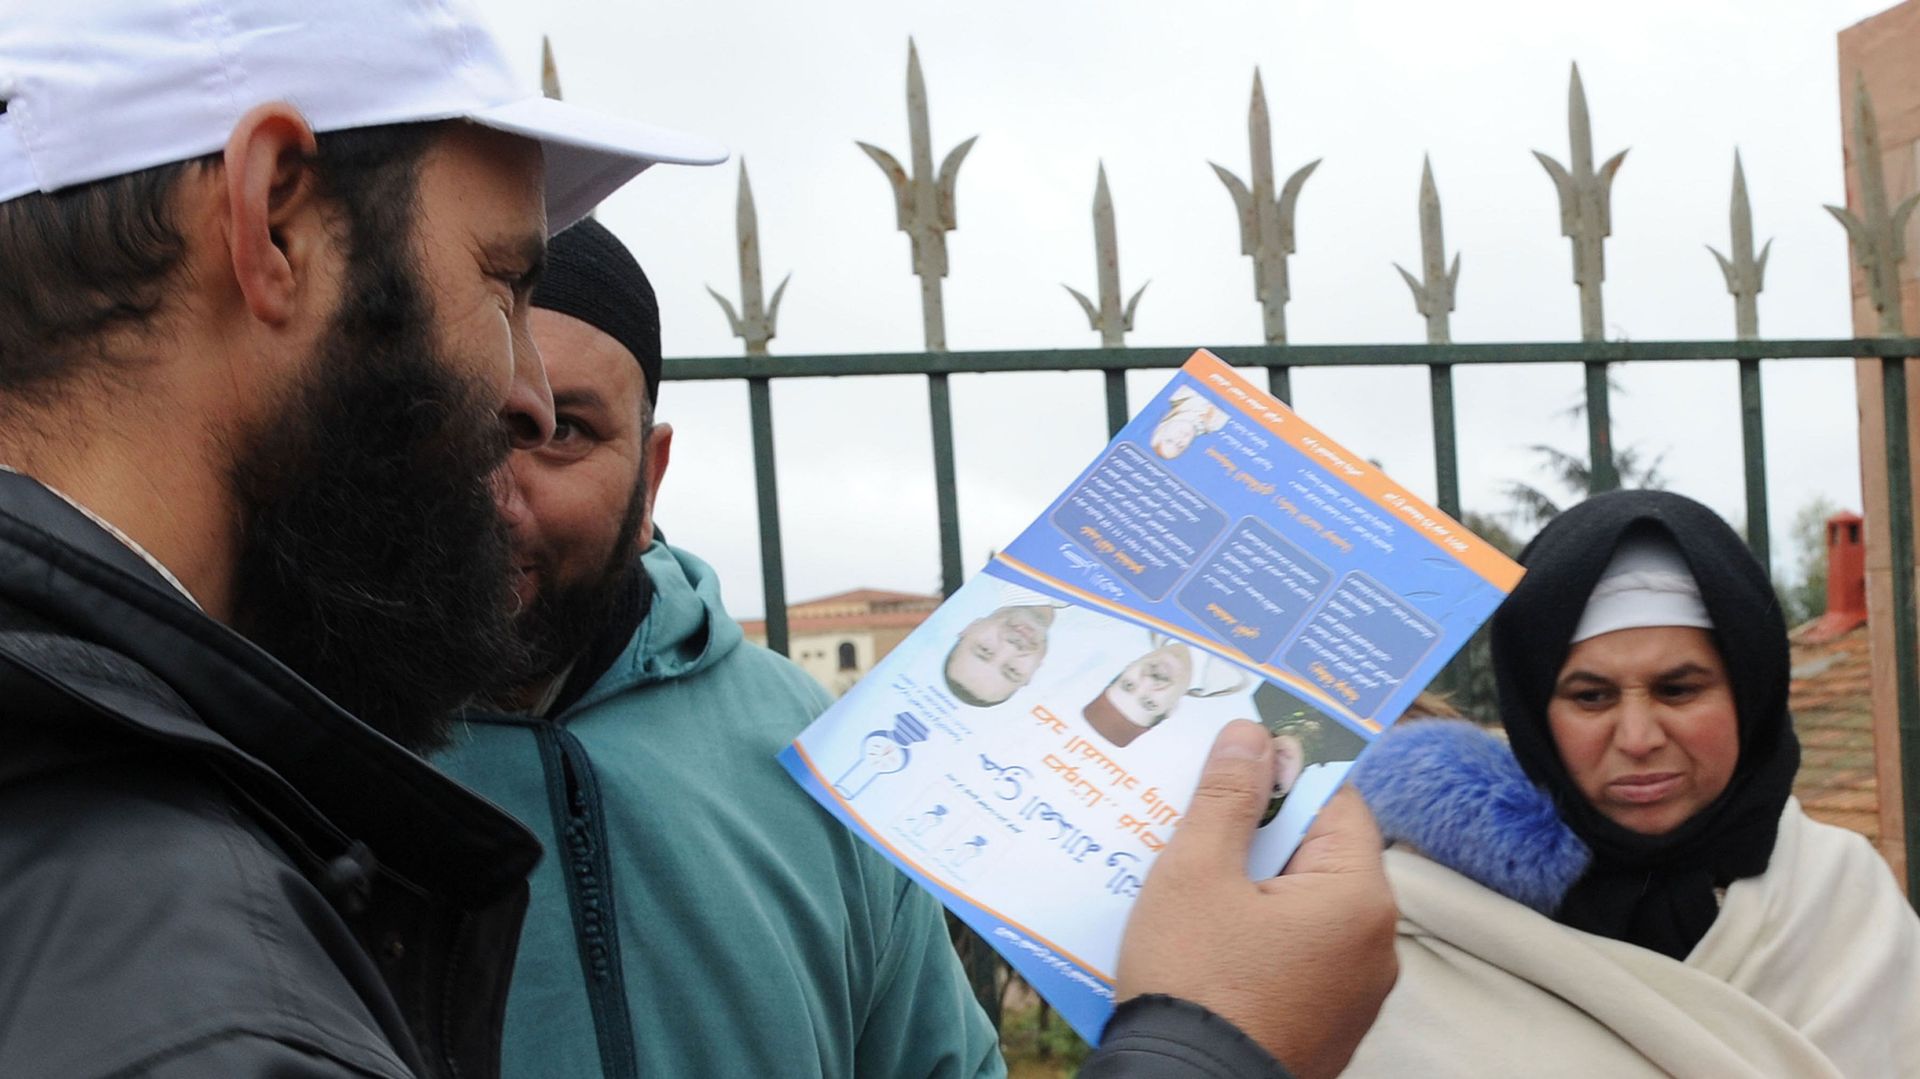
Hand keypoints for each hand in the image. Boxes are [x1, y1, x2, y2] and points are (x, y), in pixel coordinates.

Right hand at [1115, 720, 1397, 1078]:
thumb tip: (1250, 735)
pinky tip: (1198, 930)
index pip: (1334, 800)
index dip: (1282, 771)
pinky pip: (1292, 952)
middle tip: (1194, 815)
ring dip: (1249, 882)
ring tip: (1185, 873)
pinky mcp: (1323, 1024)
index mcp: (1358, 898)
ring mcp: (1352, 992)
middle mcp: (1373, 945)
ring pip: (1300, 905)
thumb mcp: (1195, 874)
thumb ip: (1227, 798)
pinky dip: (1253, 932)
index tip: (1234, 757)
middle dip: (1255, 829)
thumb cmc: (1194, 984)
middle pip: (1316, 853)